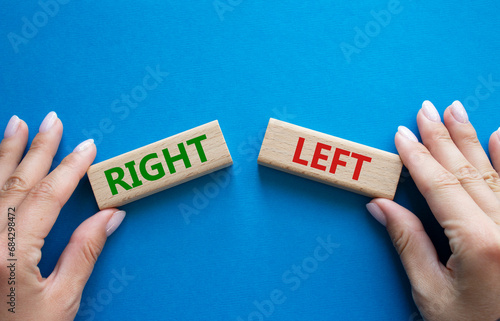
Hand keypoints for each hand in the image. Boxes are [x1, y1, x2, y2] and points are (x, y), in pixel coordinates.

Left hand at [0, 112, 124, 319]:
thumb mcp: (61, 300)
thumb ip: (84, 253)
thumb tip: (110, 216)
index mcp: (10, 253)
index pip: (47, 196)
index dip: (70, 168)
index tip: (87, 148)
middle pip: (16, 181)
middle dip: (37, 148)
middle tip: (52, 121)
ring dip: (5, 151)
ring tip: (17, 125)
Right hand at [367, 101, 499, 319]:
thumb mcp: (432, 294)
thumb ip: (408, 244)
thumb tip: (382, 206)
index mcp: (479, 243)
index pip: (439, 185)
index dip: (417, 157)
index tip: (402, 135)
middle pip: (466, 170)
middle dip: (441, 137)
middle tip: (425, 110)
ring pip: (495, 170)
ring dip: (472, 138)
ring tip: (456, 110)